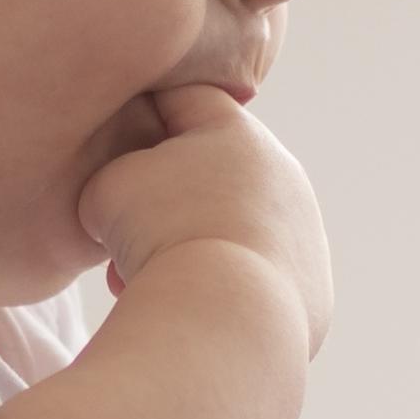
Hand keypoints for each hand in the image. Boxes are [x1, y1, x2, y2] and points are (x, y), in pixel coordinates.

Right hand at [77, 81, 332, 345]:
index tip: (113, 147)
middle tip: (119, 229)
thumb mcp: (108, 185)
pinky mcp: (312, 289)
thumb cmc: (161, 234)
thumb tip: (132, 199)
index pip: (184, 100)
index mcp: (241, 133)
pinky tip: (181, 307)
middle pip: (208, 173)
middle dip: (158, 200)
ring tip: (133, 279)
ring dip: (180, 248)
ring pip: (228, 229)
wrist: (228, 318)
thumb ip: (115, 173)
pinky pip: (252, 276)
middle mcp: (285, 178)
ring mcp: (305, 235)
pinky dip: (217, 287)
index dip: (139, 117)